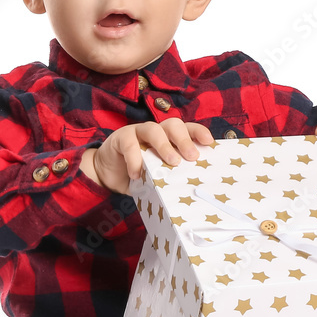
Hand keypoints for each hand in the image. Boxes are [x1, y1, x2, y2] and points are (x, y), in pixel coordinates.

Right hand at [82, 119, 213, 194]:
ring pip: (153, 129)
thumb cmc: (139, 174)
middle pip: (173, 125)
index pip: (187, 129)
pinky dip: (135, 158)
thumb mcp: (158, 176)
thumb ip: (171, 177)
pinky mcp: (121, 137)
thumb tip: (190, 191)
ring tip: (172, 162)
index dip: (198, 132)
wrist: (107, 173)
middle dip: (185, 139)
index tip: (209, 142)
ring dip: (164, 145)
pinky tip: (137, 174)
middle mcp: (156, 131)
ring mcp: (138, 132)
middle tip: (192, 157)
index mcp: (169, 138)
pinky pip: (129, 143)